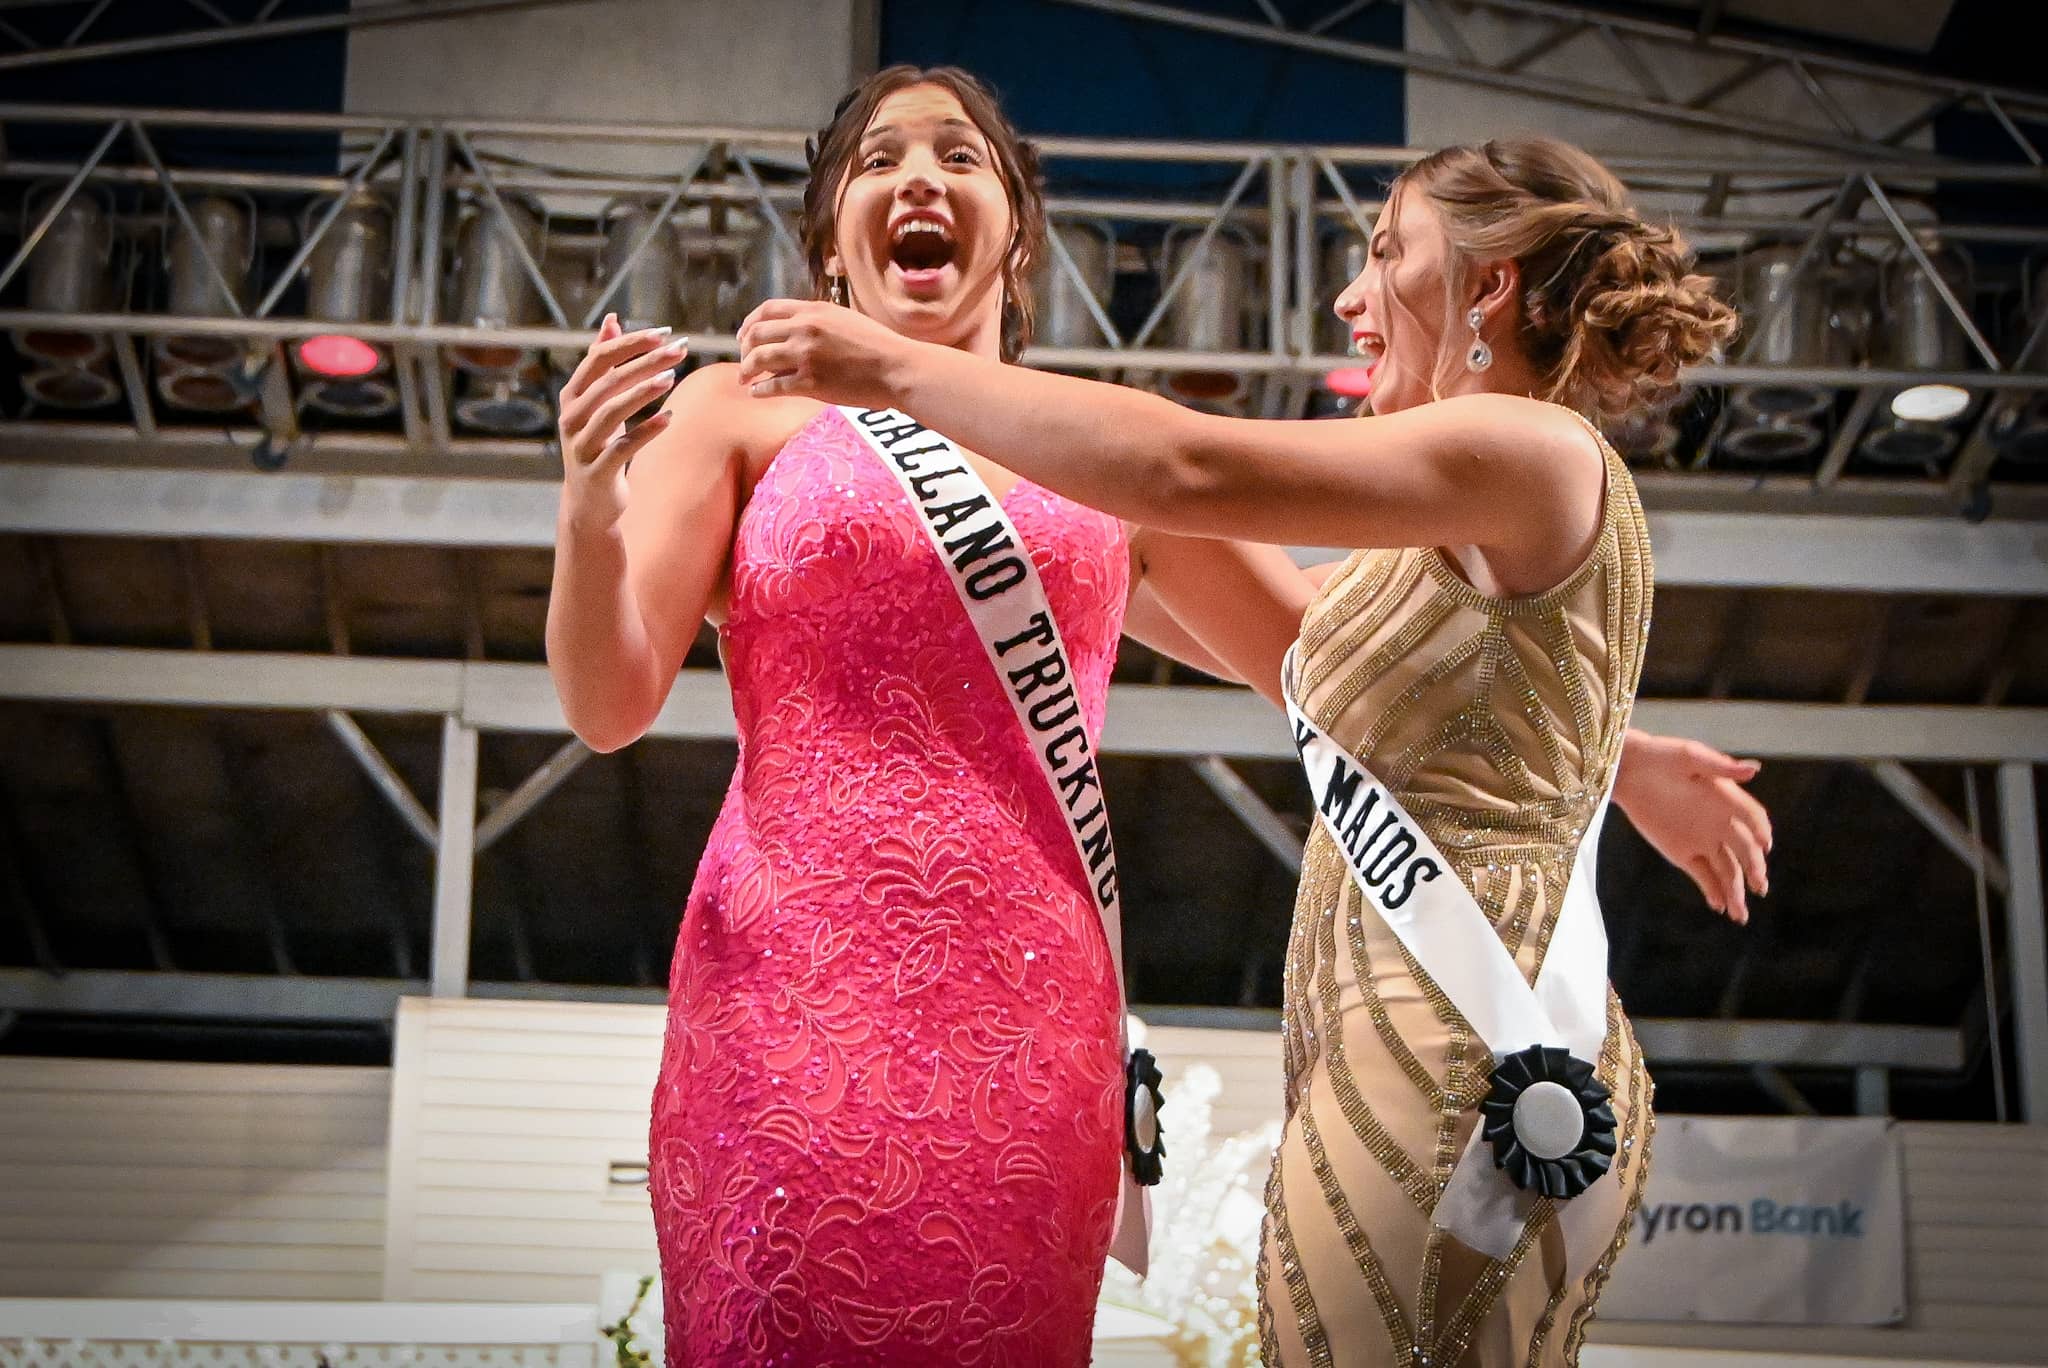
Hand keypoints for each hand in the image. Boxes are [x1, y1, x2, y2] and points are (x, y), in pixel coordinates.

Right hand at [555, 314, 687, 533]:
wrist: (589, 502)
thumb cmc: (598, 443)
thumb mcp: (596, 402)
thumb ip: (602, 362)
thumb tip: (612, 319)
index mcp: (572, 396)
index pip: (599, 358)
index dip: (631, 343)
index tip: (665, 333)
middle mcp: (571, 417)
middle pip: (608, 382)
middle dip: (644, 362)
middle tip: (679, 350)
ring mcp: (582, 445)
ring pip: (611, 412)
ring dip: (642, 392)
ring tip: (672, 377)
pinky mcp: (597, 471)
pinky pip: (623, 448)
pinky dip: (646, 431)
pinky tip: (669, 419)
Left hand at [736, 298, 905, 407]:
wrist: (897, 368)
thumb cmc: (879, 346)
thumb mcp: (845, 320)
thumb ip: (819, 322)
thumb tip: (796, 333)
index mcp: (813, 311)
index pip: (767, 310)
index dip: (750, 322)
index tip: (744, 336)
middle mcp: (804, 329)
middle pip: (757, 334)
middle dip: (744, 349)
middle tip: (744, 361)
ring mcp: (805, 355)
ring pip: (759, 360)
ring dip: (746, 370)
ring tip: (745, 379)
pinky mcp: (809, 382)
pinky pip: (773, 386)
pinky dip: (760, 390)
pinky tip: (758, 393)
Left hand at [1613, 731, 1771, 923]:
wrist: (1628, 770)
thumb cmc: (1661, 756)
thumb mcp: (1690, 757)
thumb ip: (1720, 766)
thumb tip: (1755, 770)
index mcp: (1727, 799)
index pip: (1752, 818)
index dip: (1761, 831)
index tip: (1765, 846)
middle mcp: (1720, 823)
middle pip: (1744, 850)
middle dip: (1754, 870)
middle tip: (1760, 887)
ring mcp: (1702, 840)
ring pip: (1727, 870)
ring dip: (1735, 891)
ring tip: (1740, 915)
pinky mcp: (1682, 852)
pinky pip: (1703, 875)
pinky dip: (1712, 890)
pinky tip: (1720, 906)